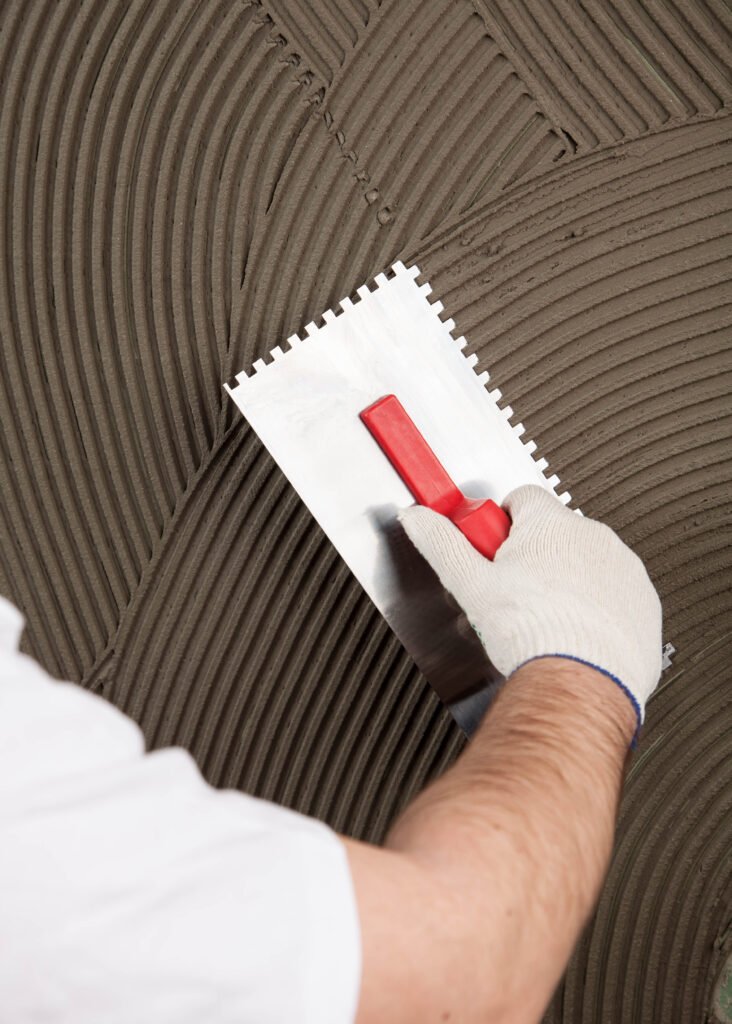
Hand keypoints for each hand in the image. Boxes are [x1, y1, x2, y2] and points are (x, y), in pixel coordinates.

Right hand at [400, 484, 662, 733]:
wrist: (580, 686)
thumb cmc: (532, 636)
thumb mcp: (469, 585)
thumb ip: (440, 543)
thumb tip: (418, 519)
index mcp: (551, 523)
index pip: (520, 499)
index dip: (497, 527)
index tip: (489, 550)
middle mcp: (594, 537)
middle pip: (551, 533)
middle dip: (529, 558)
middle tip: (509, 595)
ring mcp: (624, 569)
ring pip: (583, 564)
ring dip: (563, 583)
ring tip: (540, 620)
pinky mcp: (644, 602)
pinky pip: (613, 594)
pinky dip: (594, 609)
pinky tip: (571, 633)